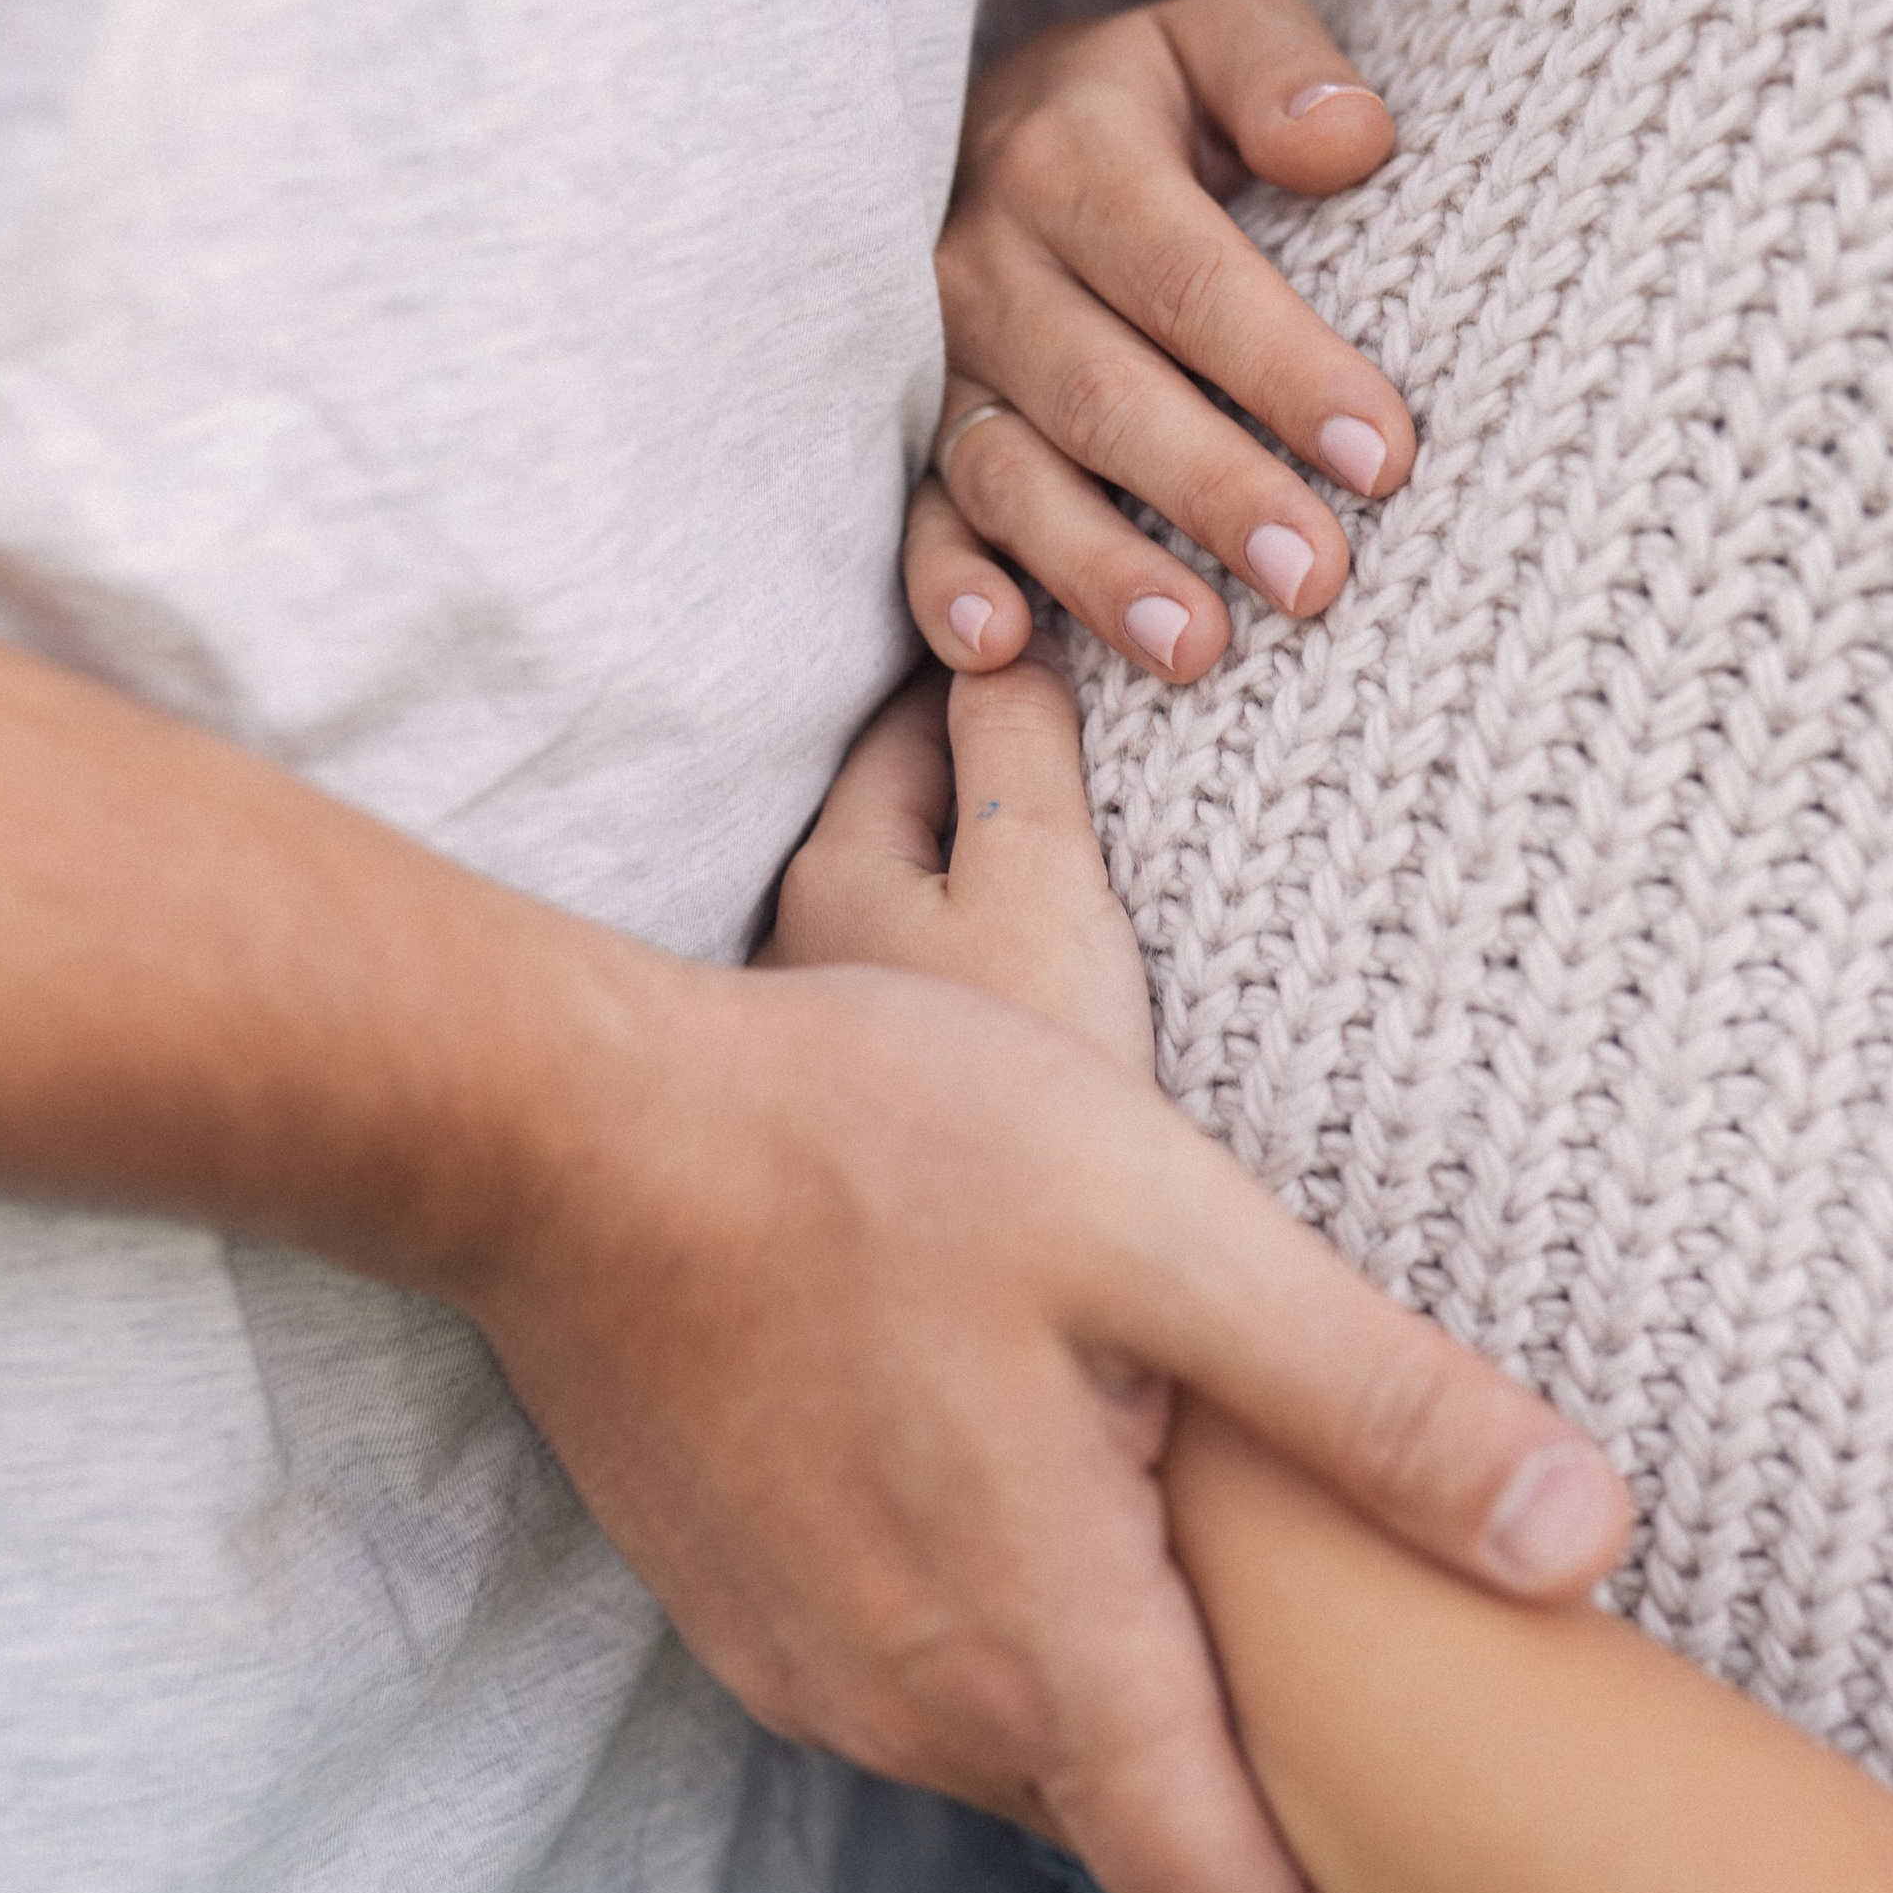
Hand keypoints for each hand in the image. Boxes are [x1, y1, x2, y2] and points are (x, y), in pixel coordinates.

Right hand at [436, 687, 1629, 1892]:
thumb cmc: (876, 1148)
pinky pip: (922, 1680)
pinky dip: (1006, 1623)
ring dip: (1125, 1675)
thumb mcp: (1173, 1236)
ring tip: (1198, 1503)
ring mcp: (813, 1676)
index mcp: (1049, 1652)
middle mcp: (921, 1715)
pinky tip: (1037, 1459)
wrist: (564, 1132)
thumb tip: (1584, 1541)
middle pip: (1141, 1831)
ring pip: (1028, 1751)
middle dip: (1258, 1761)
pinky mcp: (745, 1613)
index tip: (1437, 1780)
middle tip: (1350, 1603)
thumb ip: (1379, 1405)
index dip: (1357, 1889)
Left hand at [776, 641, 1154, 1076]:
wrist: (1031, 1242)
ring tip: (1077, 839)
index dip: (984, 682)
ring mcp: (844, 1018)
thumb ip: (1016, 744)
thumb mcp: (1036, 871)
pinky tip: (1041, 954)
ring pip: (918, 892)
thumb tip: (1008, 650)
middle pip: (903, 812)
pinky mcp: (890, 1080)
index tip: (1059, 654)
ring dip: (981, 858)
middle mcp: (808, 940)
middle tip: (1084, 735)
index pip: (902, 730)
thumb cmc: (1036, 1048)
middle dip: (980, 768)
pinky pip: (935, 965)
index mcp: (833, 870)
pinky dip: (983, 934)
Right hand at [906, 0, 1417, 685]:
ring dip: (1101, 567)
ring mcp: (941, 365)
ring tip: (1197, 649)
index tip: (1383, 454)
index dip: (1284, 367)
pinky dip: (950, 591)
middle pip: (1104, 391)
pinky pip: (919, 524)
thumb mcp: (1213, 39)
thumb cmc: (1146, 108)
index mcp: (1073, 159)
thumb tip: (1353, 137)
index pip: (1189, 276)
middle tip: (1315, 579)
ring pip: (1012, 475)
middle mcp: (989, 266)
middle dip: (1212, 490)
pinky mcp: (910, 443)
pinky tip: (1003, 651)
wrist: (984, 132)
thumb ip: (1279, 69)